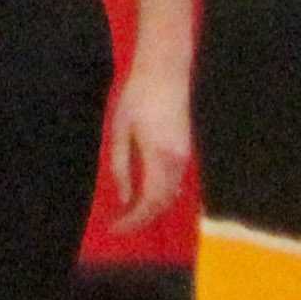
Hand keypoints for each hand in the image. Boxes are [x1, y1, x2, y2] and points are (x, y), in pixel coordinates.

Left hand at [106, 63, 192, 232]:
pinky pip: (175, 183)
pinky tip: (144, 194)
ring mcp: (185, 156)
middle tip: (119, 225)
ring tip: (128, 213)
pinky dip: (161, 195)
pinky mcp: (186, 150)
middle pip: (163, 204)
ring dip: (152, 208)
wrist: (165, 71)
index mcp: (159, 158)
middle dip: (142, 219)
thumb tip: (124, 199)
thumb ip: (121, 167)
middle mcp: (178, 162)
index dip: (132, 221)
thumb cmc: (137, 97)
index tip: (114, 228)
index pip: (149, 203)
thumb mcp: (120, 131)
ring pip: (171, 195)